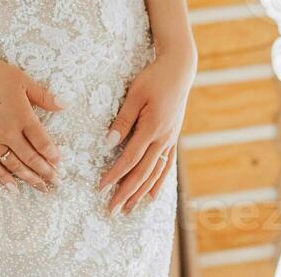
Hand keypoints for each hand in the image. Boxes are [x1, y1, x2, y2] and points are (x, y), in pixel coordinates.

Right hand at [0, 51, 64, 193]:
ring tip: (41, 188)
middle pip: (31, 157)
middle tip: (57, 182)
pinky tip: (13, 188)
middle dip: (46, 171)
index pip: (42, 142)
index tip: (60, 164)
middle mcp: (8, 132)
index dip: (53, 155)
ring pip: (14, 164)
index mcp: (22, 116)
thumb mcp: (21, 79)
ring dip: (29, 178)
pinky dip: (3, 178)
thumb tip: (64, 105)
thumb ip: (43, 95)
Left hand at [98, 47, 194, 214]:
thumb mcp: (135, 94)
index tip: (101, 188)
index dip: (115, 175)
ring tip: (129, 208)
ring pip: (155, 173)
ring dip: (141, 192)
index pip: (129, 159)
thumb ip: (123, 120)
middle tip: (112, 210)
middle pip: (142, 172)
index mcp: (152, 129)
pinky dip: (159, 181)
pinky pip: (166, 165)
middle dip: (126, 193)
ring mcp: (170, 140)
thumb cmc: (153, 78)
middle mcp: (163, 139)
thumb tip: (109, 142)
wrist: (179, 70)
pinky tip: (152, 194)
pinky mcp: (173, 137)